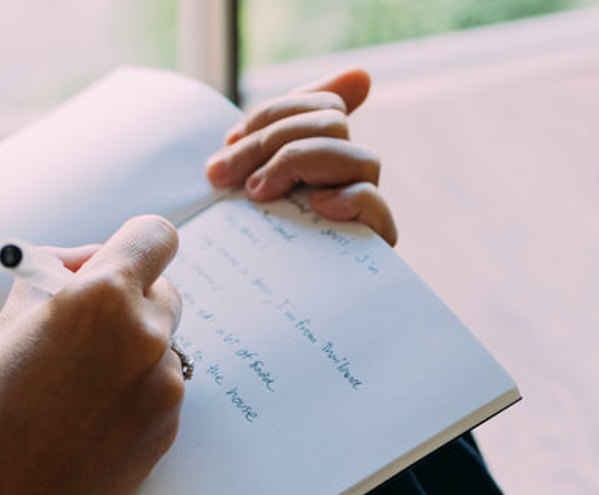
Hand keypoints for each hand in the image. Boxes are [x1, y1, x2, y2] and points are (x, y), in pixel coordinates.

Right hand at [0, 216, 185, 494]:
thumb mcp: (13, 317)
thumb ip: (60, 278)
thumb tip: (86, 262)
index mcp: (104, 295)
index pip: (155, 236)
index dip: (134, 245)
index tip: (117, 259)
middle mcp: (145, 336)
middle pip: (164, 290)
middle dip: (130, 299)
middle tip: (84, 325)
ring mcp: (162, 387)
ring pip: (160, 346)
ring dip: (129, 352)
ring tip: (73, 387)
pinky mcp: (166, 430)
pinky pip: (157, 391)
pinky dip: (131, 395)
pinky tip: (84, 419)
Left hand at [205, 68, 396, 245]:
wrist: (248, 315)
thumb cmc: (248, 244)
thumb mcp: (251, 184)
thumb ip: (277, 132)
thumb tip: (363, 76)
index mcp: (325, 153)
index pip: (323, 104)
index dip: (274, 113)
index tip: (230, 141)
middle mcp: (350, 176)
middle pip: (333, 124)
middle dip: (271, 141)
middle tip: (223, 176)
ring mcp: (362, 210)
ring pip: (359, 156)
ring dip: (299, 163)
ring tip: (258, 194)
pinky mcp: (369, 247)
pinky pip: (375, 205)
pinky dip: (348, 197)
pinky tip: (316, 205)